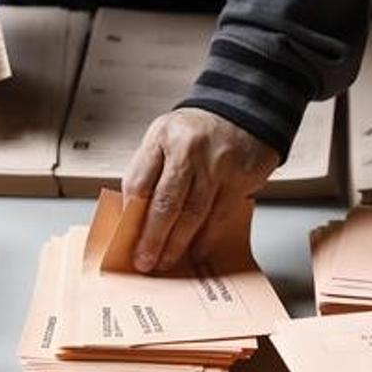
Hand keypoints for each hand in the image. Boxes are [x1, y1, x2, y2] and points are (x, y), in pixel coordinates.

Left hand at [122, 108, 278, 272]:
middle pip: (165, 203)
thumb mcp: (165, 137)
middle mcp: (188, 150)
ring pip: (193, 214)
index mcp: (162, 138)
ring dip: (177, 244)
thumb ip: (149, 170)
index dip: (131, 216)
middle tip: (144, 261)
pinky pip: (219, 216)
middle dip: (152, 238)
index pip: (139, 183)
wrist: (244, 110)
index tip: (126, 238)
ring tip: (166, 260)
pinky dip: (206, 238)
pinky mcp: (239, 179)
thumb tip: (133, 215)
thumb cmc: (199, 130)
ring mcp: (216, 165)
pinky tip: (197, 249)